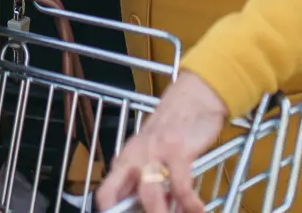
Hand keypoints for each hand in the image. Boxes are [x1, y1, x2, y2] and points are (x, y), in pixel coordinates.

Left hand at [96, 72, 228, 212]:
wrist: (192, 99)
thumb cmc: (172, 130)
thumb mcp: (150, 155)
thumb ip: (145, 182)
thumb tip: (149, 209)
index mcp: (124, 162)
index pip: (105, 194)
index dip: (110, 212)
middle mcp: (133, 157)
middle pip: (118, 198)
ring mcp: (154, 153)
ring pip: (150, 196)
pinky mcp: (176, 150)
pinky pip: (180, 186)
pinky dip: (190, 203)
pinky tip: (197, 210)